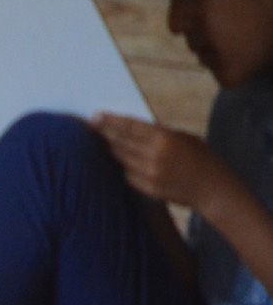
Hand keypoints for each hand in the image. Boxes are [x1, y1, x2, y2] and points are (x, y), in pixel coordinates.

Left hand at [91, 112, 235, 211]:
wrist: (211, 188)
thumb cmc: (201, 158)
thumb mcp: (183, 137)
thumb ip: (159, 133)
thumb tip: (132, 128)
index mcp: (164, 138)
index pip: (130, 127)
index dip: (111, 121)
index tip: (97, 116)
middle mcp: (153, 155)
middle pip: (121, 141)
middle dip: (105, 132)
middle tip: (92, 125)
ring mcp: (148, 174)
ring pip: (121, 158)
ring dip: (112, 148)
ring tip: (104, 140)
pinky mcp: (146, 188)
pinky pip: (128, 174)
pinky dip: (125, 166)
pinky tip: (123, 161)